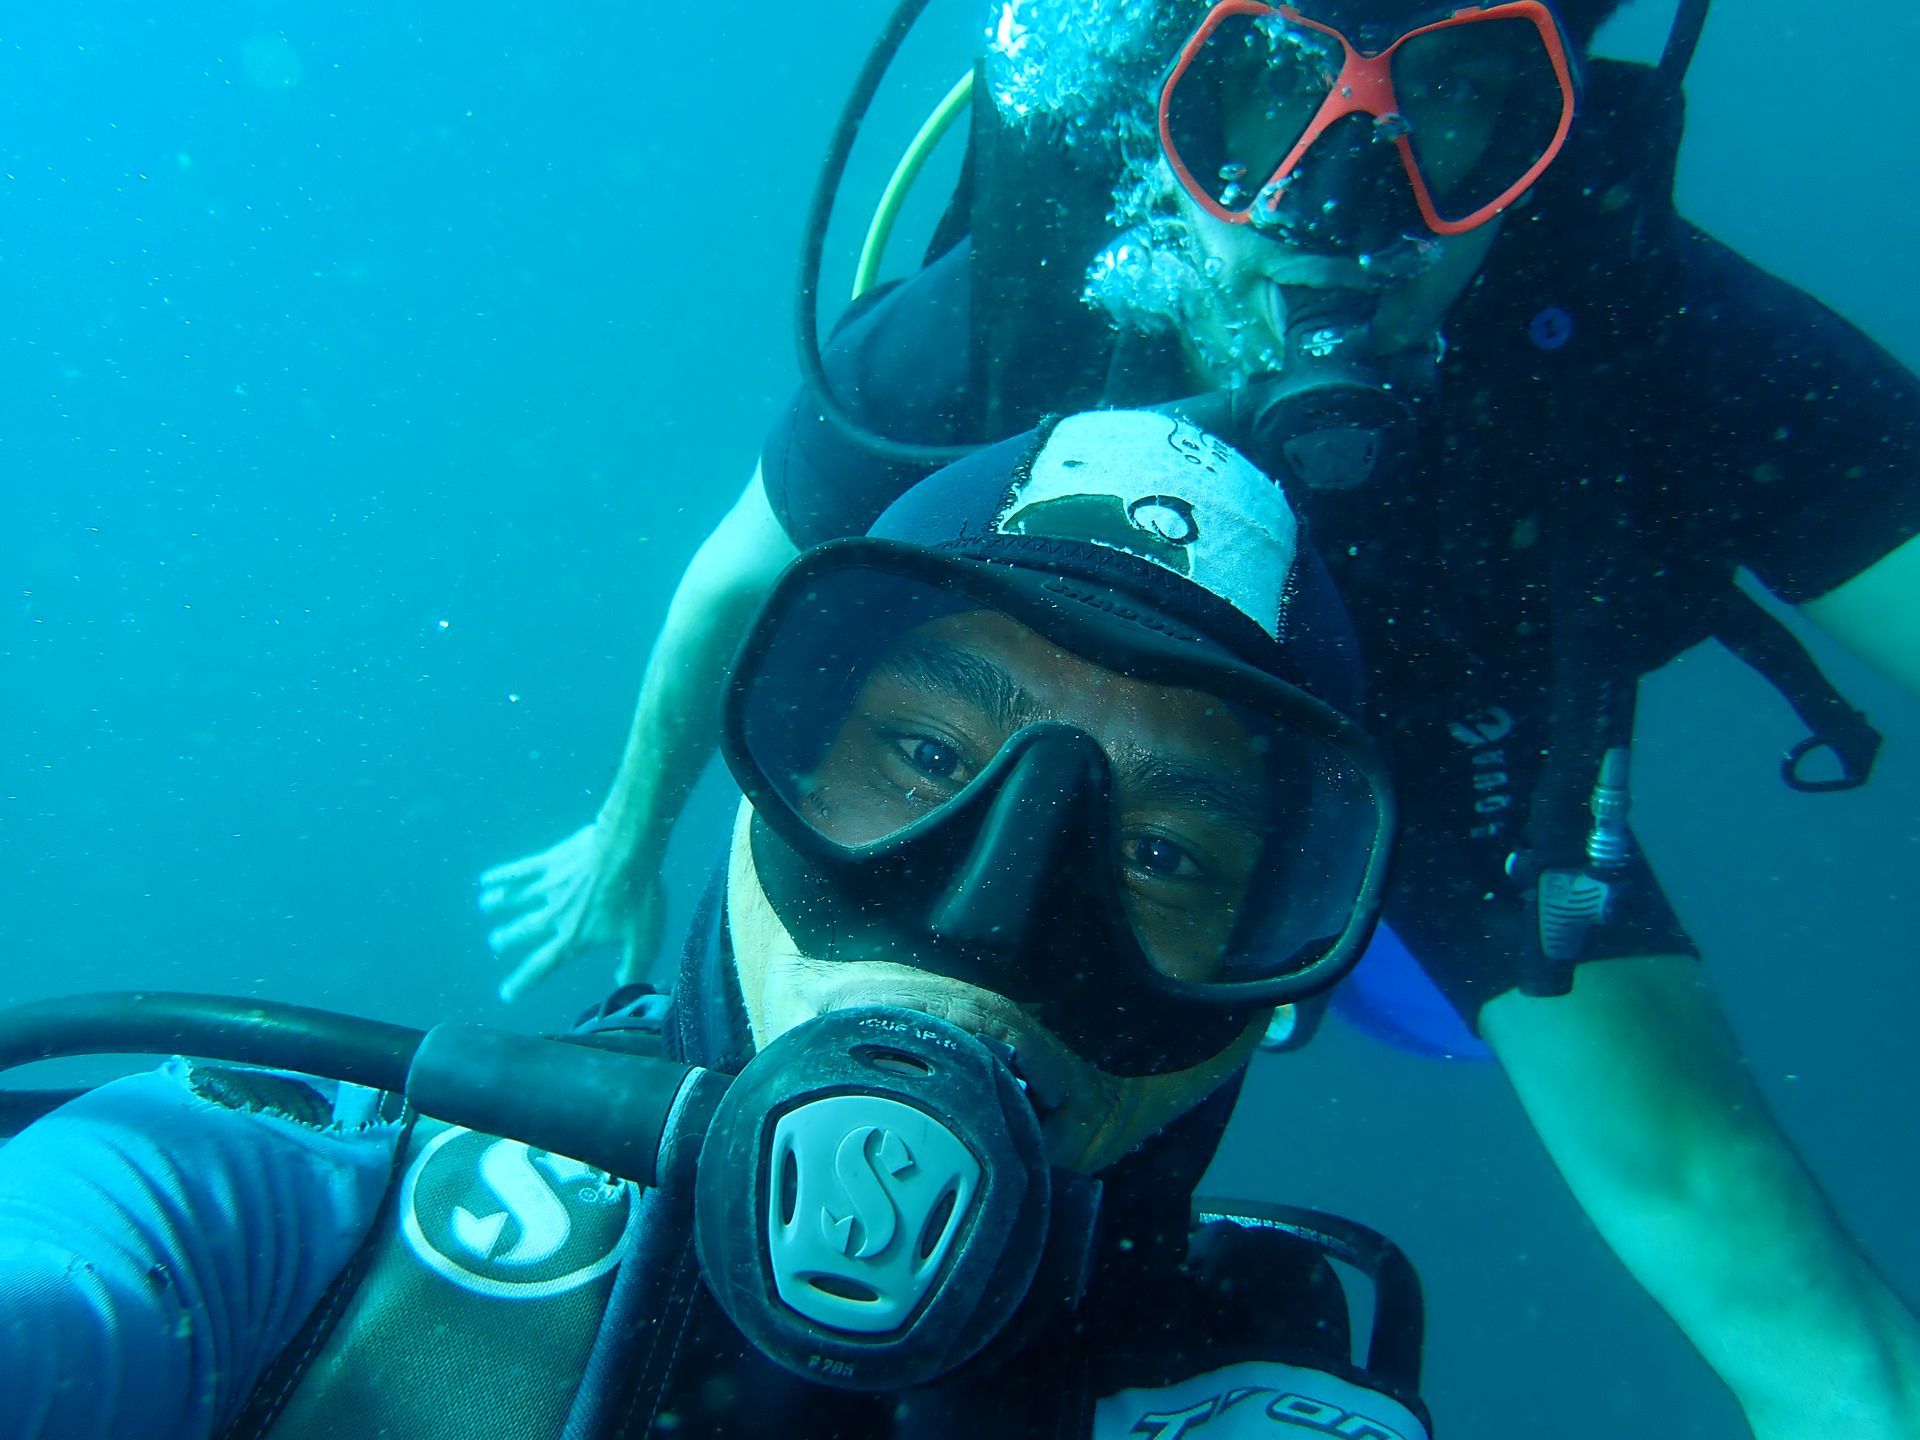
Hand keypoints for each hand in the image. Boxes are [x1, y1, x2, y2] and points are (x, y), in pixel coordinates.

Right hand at [478, 821, 666, 1001]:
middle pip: (525, 930)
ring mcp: (550, 887)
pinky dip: (501, 875)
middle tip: (495, 942)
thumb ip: (633, 966)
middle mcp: (556, 915)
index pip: (544, 965)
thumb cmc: (637, 896)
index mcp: (575, 936)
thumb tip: (623, 985)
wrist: (629, 850)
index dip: (524, 982)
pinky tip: (485, 879)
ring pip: (518, 899)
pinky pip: (521, 870)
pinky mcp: (551, 861)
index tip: (506, 994)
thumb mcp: (644, 939)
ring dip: (500, 903)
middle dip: (508, 937)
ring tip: (486, 906)